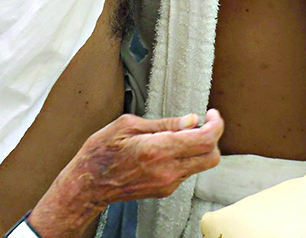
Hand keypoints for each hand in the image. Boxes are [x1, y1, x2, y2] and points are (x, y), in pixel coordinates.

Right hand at [30, 112, 224, 237]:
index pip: (205, 140)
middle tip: (204, 123)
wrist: (89, 183)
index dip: (215, 124)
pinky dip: (186, 158)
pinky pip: (186, 172)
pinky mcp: (165, 190)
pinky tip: (170, 148)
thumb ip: (164, 124)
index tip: (212, 114)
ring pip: (201, 165)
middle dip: (213, 137)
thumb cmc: (102, 152)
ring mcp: (167, 183)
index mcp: (158, 149)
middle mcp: (167, 170)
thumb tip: (191, 120)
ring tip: (181, 134)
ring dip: (199, 148)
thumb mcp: (128, 125)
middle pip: (212, 157)